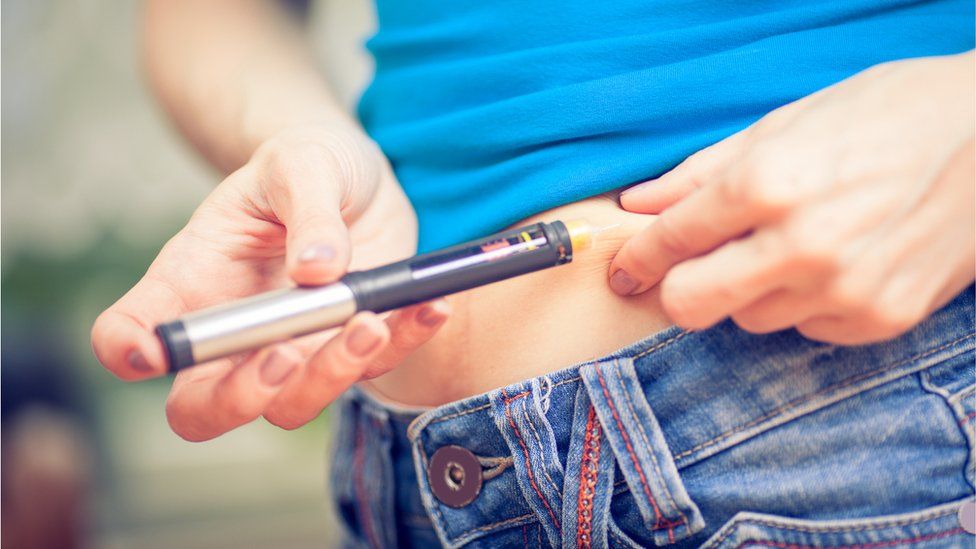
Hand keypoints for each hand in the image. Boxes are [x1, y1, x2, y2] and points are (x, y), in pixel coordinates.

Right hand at [91, 126, 449, 440]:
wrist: (353, 172)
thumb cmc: (304, 163)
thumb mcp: (300, 163)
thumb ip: (307, 210)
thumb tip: (318, 270)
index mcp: (192, 284)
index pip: (128, 334)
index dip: (129, 352)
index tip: (152, 350)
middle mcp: (234, 333)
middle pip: (207, 406)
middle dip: (241, 399)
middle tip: (281, 358)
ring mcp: (292, 348)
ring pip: (293, 404)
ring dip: (331, 376)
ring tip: (370, 321)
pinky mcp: (350, 345)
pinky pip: (373, 367)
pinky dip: (403, 343)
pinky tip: (430, 307)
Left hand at [610, 52, 974, 343]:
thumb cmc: (887, 115)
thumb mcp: (785, 124)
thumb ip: (702, 172)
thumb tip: (639, 204)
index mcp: (769, 183)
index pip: (671, 240)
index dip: (638, 258)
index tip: (626, 270)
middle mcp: (802, 245)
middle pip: (691, 305)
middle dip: (678, 289)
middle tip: (687, 271)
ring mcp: (844, 289)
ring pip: (747, 320)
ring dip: (748, 291)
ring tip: (787, 246)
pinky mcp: (879, 318)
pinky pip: (804, 329)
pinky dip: (801, 302)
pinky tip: (832, 263)